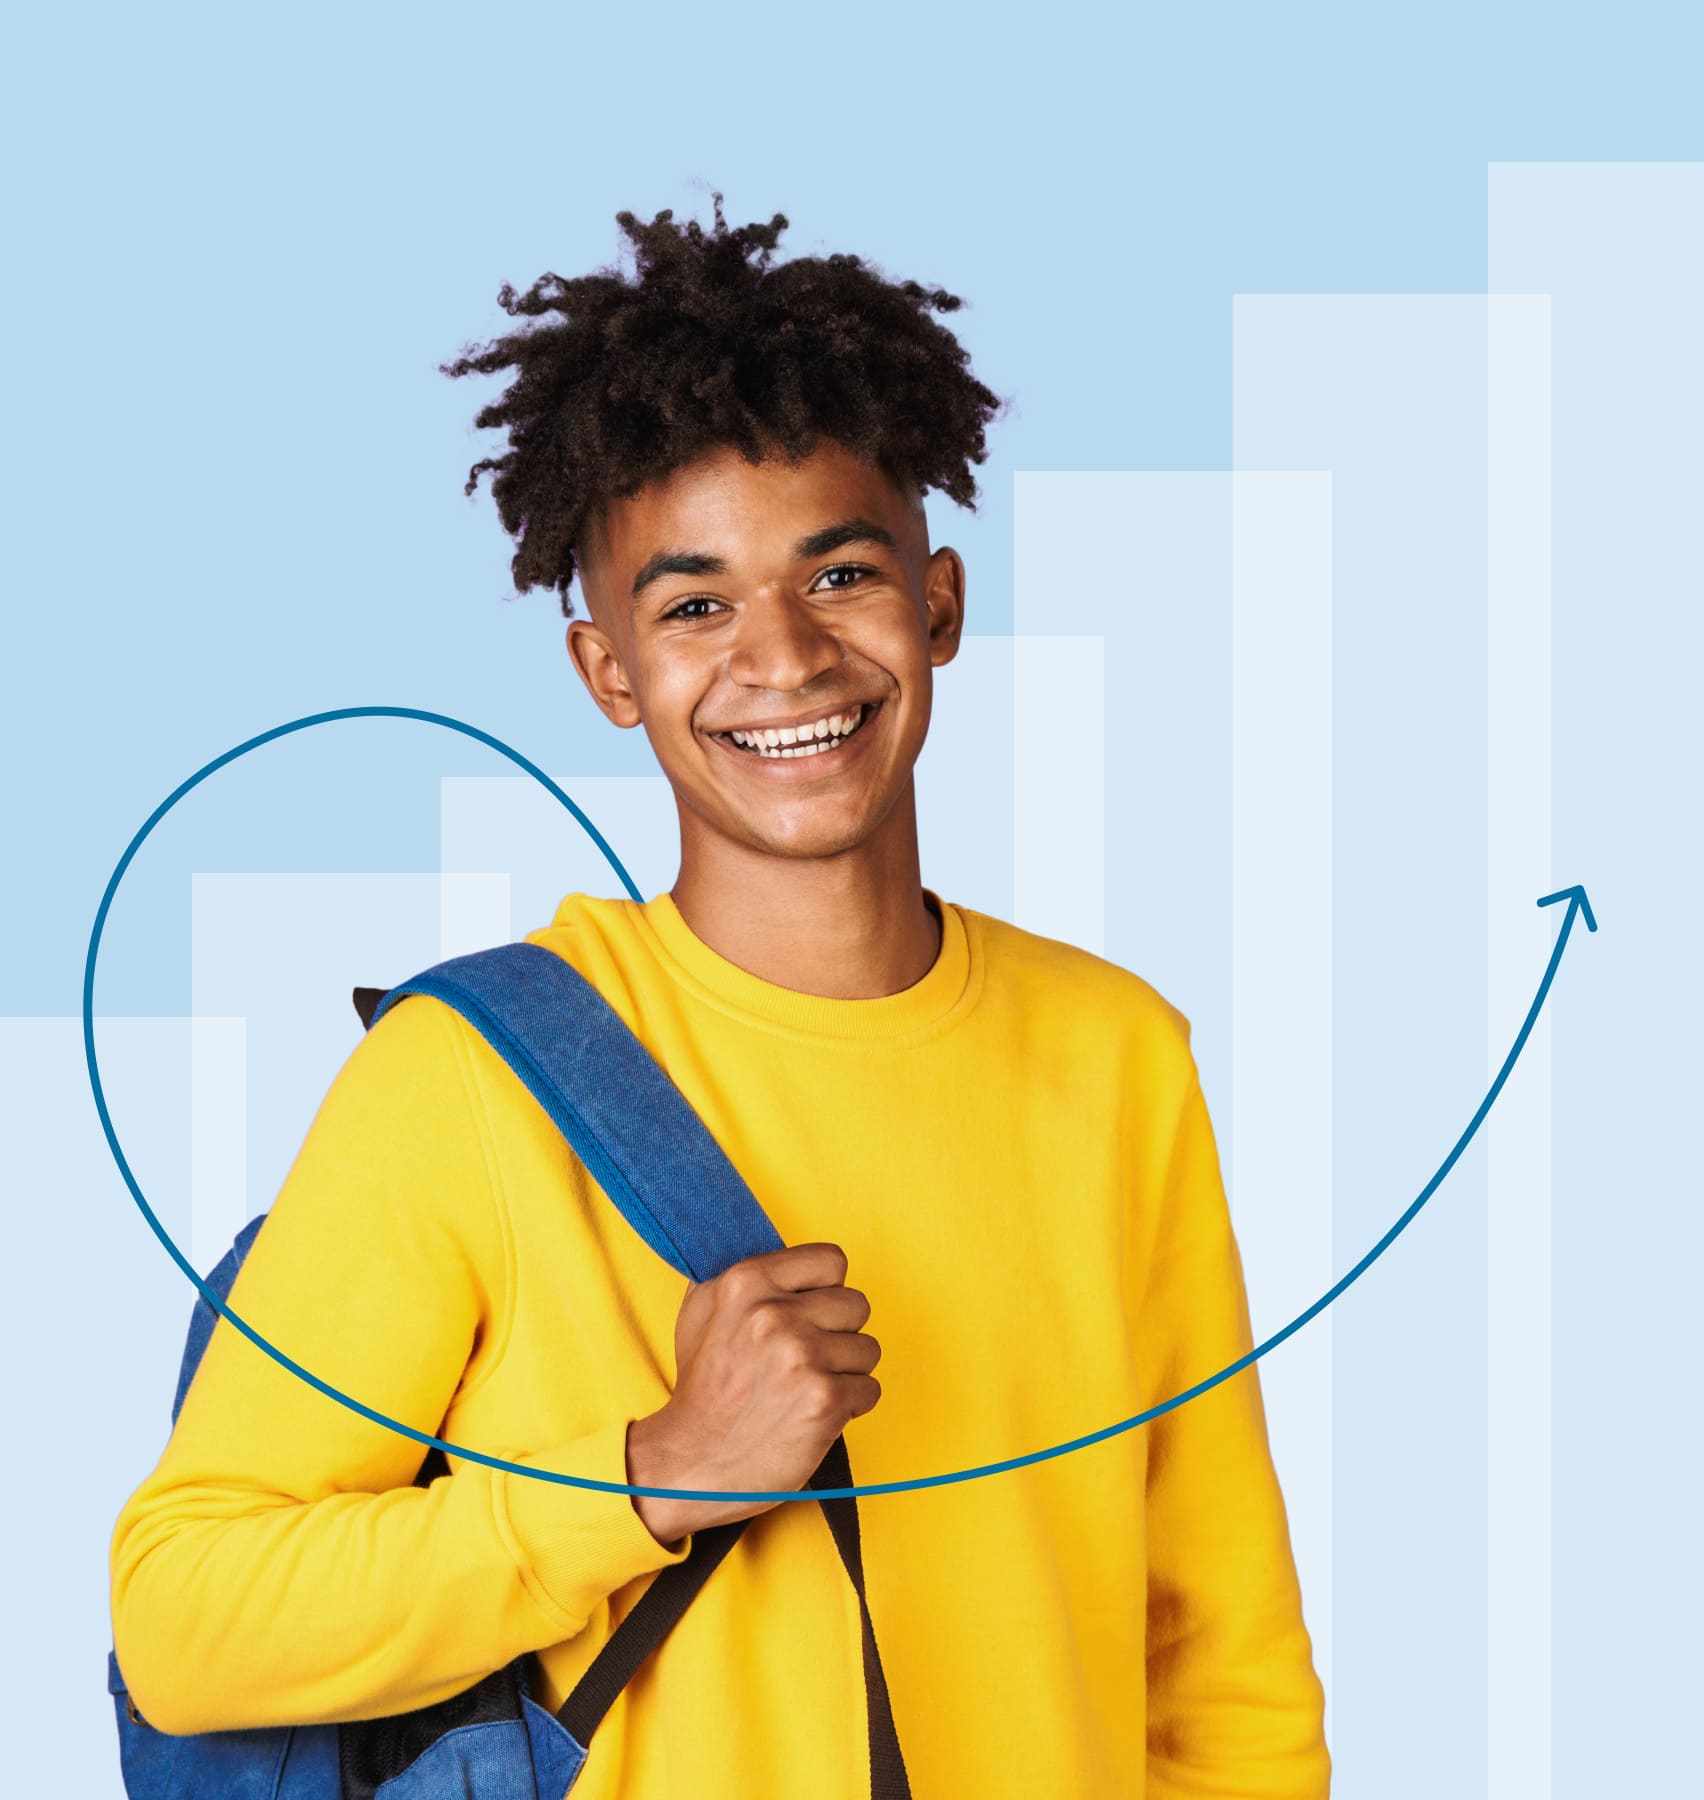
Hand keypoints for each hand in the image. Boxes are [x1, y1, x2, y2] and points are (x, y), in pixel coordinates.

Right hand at [624, 1242, 881, 1544]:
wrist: (691, 1462)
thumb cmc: (703, 1388)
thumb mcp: (701, 1312)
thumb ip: (742, 1275)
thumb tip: (783, 1251)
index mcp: (746, 1282)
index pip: (832, 1261)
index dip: (826, 1290)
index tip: (810, 1313)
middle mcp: (774, 1314)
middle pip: (857, 1304)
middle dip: (838, 1333)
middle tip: (806, 1359)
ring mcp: (801, 1357)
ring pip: (868, 1349)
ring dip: (845, 1371)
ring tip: (807, 1388)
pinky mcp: (824, 1401)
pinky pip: (870, 1389)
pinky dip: (850, 1406)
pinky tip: (814, 1413)